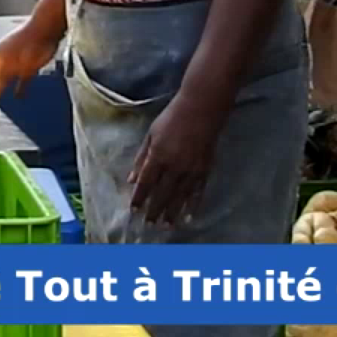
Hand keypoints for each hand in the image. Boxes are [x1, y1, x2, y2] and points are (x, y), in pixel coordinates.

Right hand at [0, 23, 60, 99]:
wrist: (46, 31)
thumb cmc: (26, 44)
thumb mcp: (10, 65)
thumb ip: (0, 79)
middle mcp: (4, 59)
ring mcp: (17, 61)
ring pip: (6, 77)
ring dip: (1, 87)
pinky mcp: (30, 64)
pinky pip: (22, 79)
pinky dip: (20, 88)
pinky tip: (20, 96)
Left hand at [128, 92, 227, 225]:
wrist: (201, 109)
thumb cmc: (172, 118)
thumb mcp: (151, 134)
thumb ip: (141, 158)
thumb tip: (131, 179)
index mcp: (158, 156)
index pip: (145, 183)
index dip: (139, 198)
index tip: (134, 210)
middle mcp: (174, 166)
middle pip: (162, 194)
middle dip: (154, 210)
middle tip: (149, 224)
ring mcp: (191, 170)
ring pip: (179, 197)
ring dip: (172, 212)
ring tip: (166, 226)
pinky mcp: (205, 170)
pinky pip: (197, 192)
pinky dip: (192, 205)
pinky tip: (188, 215)